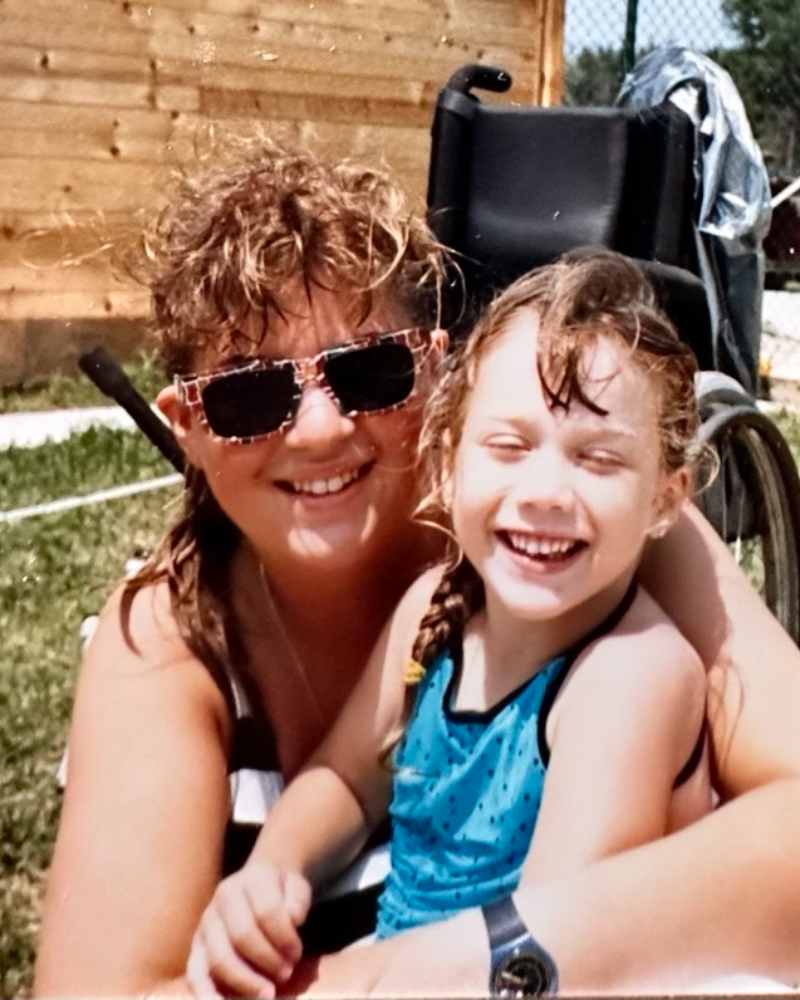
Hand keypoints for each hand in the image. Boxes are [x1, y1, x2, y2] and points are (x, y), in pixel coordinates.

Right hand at [186, 863, 310, 997]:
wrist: (257, 883)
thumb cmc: (280, 891)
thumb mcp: (296, 885)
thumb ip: (298, 899)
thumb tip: (293, 919)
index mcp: (251, 879)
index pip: (266, 911)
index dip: (284, 937)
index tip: (297, 953)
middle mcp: (223, 898)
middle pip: (242, 936)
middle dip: (268, 960)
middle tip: (287, 972)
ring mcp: (207, 922)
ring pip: (219, 958)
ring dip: (245, 981)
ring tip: (268, 993)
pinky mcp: (196, 945)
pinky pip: (195, 973)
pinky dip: (206, 993)